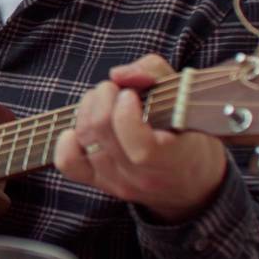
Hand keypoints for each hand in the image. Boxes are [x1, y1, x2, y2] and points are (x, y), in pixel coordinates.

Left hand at [53, 54, 227, 221]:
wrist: (191, 184)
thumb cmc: (191, 135)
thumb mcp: (187, 98)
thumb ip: (155, 73)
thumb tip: (118, 74)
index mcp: (173, 159)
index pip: (140, 147)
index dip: (126, 114)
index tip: (131, 94)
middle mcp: (143, 177)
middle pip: (102, 133)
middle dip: (102, 97)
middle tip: (115, 88)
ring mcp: (119, 183)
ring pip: (84, 141)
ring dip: (87, 110)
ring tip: (104, 100)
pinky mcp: (100, 183)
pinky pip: (69, 164)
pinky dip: (67, 140)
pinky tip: (83, 125)